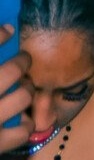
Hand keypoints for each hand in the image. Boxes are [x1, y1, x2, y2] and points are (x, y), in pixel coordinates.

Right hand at [0, 25, 32, 152]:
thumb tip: (4, 30)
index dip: (0, 36)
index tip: (7, 31)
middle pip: (11, 71)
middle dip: (20, 62)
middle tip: (20, 61)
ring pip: (22, 96)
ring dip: (24, 90)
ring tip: (20, 88)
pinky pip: (23, 129)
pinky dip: (25, 123)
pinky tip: (18, 119)